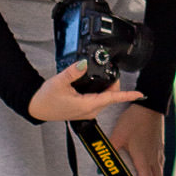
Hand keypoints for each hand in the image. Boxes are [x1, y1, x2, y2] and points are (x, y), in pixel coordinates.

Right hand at [28, 61, 143, 122]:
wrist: (35, 107)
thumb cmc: (45, 99)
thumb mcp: (58, 82)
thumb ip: (73, 72)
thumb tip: (84, 63)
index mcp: (86, 105)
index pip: (112, 98)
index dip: (127, 95)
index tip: (140, 94)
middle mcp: (89, 111)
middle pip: (110, 97)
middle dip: (115, 84)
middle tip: (112, 71)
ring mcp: (86, 112)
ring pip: (104, 99)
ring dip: (108, 88)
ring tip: (106, 75)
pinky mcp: (82, 110)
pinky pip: (97, 101)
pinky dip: (101, 92)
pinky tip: (96, 84)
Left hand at [107, 101, 165, 175]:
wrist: (151, 105)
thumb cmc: (133, 120)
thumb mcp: (118, 135)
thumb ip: (109, 151)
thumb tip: (98, 169)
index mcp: (143, 158)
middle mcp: (152, 157)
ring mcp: (157, 151)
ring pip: (159, 173)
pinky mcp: (159, 145)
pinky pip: (161, 164)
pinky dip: (160, 174)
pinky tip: (159, 174)